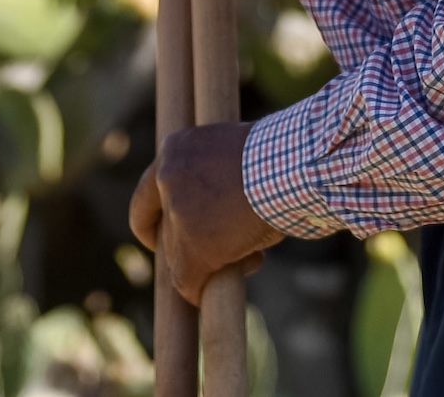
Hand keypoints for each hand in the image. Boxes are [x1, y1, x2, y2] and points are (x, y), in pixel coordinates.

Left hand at [128, 121, 282, 304]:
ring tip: (251, 255)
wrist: (294, 168)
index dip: (155, 217)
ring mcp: (178, 213)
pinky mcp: (193, 247)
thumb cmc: (278, 159)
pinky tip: (210, 293)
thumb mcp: (233, 157)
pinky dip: (198, 290)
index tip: (163, 234)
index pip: (148, 190)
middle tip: (215, 249)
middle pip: (165, 227)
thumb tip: (215, 217)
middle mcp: (167, 178)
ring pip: (178, 256)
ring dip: (208, 261)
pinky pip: (187, 280)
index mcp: (175, 150)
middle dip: (187, 243)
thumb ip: (212, 180)